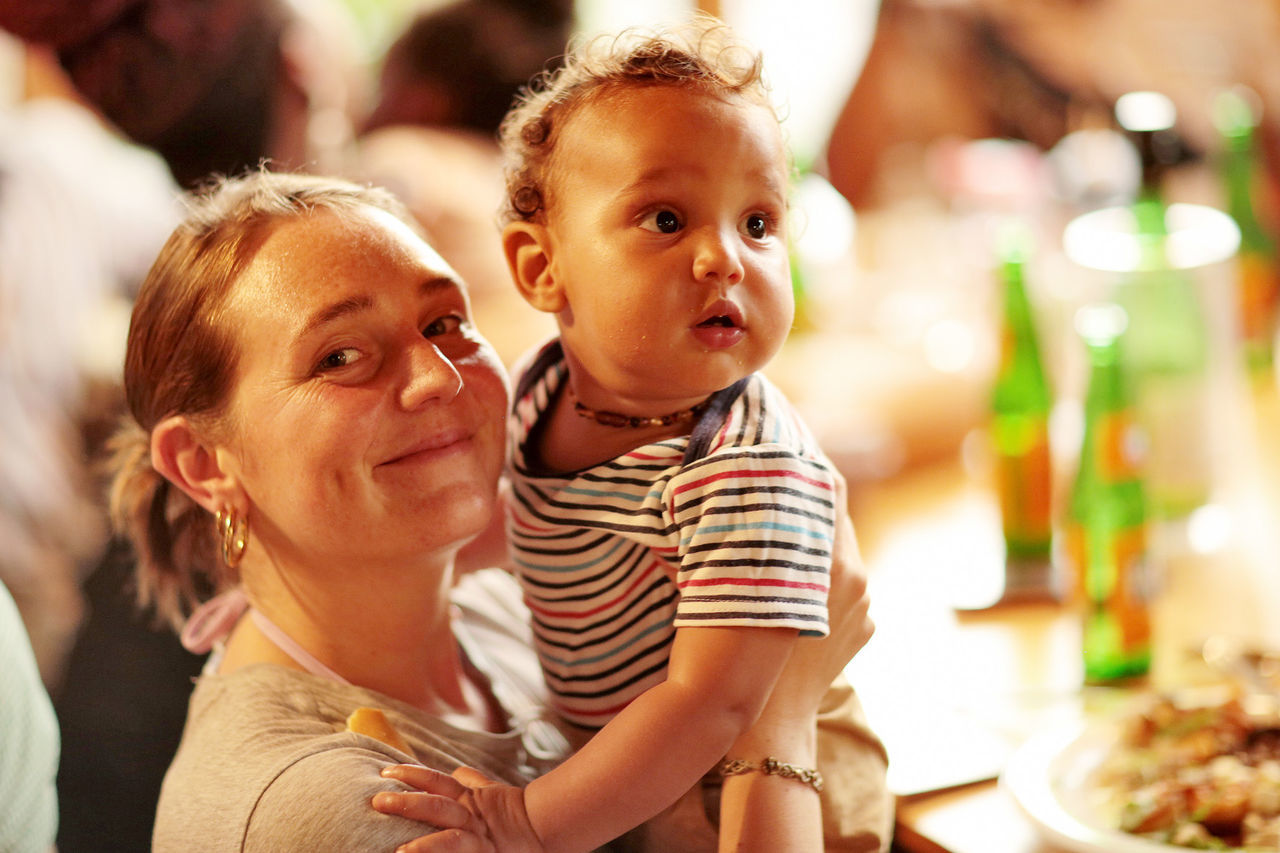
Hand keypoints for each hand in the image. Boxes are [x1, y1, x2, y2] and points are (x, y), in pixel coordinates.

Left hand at [372, 764, 544, 852]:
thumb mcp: (493, 795)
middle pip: (437, 807)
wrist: (544, 833)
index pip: (437, 783)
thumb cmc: (514, 815)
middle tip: (379, 801)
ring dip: (424, 847)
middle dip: (408, 803)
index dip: (411, 775)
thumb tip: (458, 772)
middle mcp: (471, 820)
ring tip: (400, 852)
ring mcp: (477, 843)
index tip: (385, 772)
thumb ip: (474, 784)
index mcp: (470, 801)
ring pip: (449, 842)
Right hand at [746, 470, 873, 739]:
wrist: (768, 725)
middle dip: (805, 503)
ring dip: (811, 542)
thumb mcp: (729, 583)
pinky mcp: (865, 627)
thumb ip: (737, 537)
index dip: (808, 463)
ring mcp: (864, 604)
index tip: (787, 444)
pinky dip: (820, 577)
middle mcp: (855, 576)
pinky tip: (789, 583)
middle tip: (774, 484)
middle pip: (833, 517)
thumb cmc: (735, 653)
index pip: (828, 488)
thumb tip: (720, 495)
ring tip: (778, 537)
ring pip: (837, 553)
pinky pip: (841, 586)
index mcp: (827, 559)